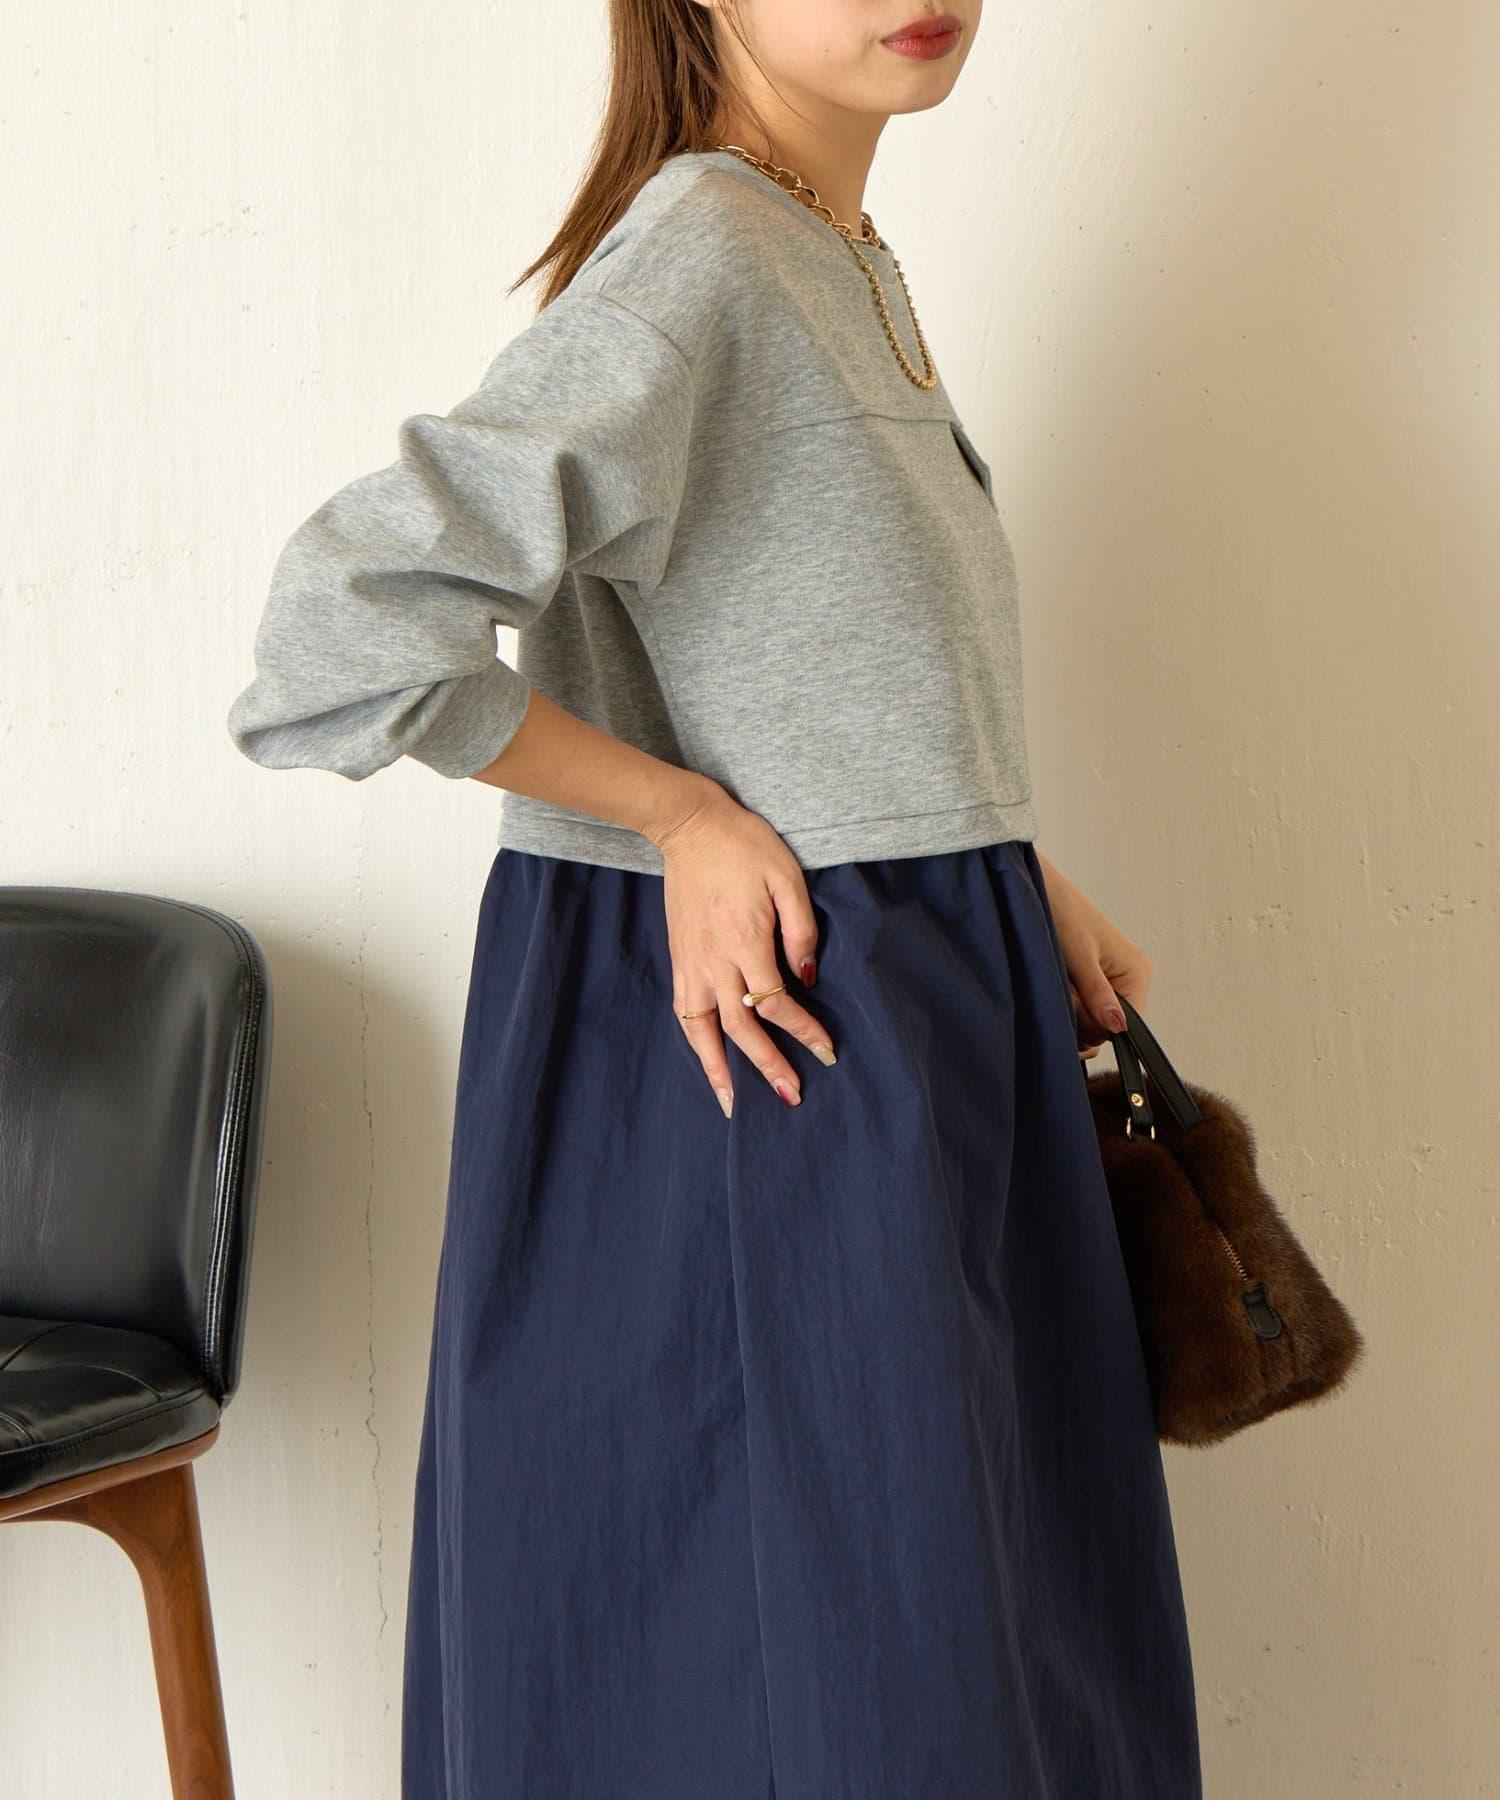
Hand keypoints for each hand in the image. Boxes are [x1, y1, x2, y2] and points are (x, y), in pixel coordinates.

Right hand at [650, 780, 837, 1115]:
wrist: (690, 827)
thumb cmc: (745, 847)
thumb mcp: (787, 878)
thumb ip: (801, 931)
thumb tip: (809, 979)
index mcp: (745, 941)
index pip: (775, 1004)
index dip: (802, 1031)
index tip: (825, 1051)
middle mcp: (714, 961)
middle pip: (741, 1029)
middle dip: (768, 1066)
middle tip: (792, 1095)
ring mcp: (691, 962)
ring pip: (702, 1030)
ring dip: (719, 1070)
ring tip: (732, 1104)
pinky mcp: (679, 959)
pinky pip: (684, 1011)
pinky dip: (695, 1042)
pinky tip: (706, 1060)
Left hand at [1034, 851, 1153, 1060]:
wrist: (1039, 891)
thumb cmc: (1063, 912)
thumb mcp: (1079, 957)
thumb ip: (1097, 994)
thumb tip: (1118, 1027)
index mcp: (1137, 974)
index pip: (1128, 1026)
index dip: (1098, 1024)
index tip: (1075, 1003)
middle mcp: (1130, 981)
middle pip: (1108, 1027)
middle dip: (1080, 1015)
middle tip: (1062, 985)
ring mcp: (1111, 983)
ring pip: (1092, 1021)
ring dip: (1070, 1009)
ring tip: (1058, 979)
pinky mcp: (1093, 983)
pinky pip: (1083, 1009)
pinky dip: (1066, 1003)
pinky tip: (1057, 984)